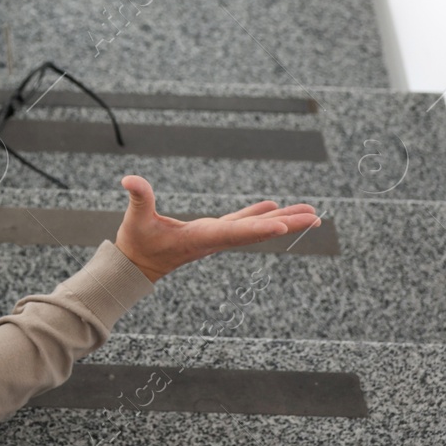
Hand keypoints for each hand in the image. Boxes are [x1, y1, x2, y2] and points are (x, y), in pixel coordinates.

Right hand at [113, 175, 319, 282]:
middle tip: (317, 217)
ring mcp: (216, 236)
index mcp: (201, 237)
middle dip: (288, 223)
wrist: (136, 266)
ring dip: (283, 220)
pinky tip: (273, 206)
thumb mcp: (136, 220)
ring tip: (310, 213)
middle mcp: (215, 239)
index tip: (287, 225)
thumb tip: (129, 179)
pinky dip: (259, 214)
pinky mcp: (211, 232)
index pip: (235, 232)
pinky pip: (242, 222)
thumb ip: (138, 198)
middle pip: (258, 231)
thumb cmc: (136, 244)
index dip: (260, 228)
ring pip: (256, 228)